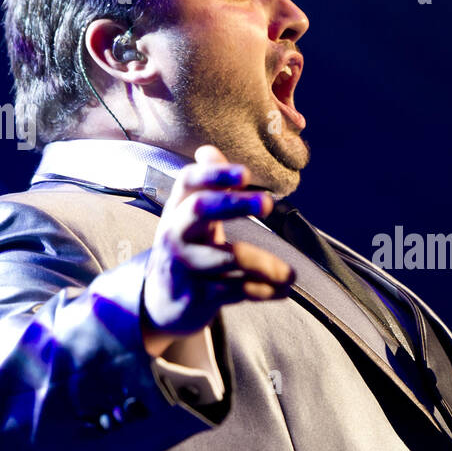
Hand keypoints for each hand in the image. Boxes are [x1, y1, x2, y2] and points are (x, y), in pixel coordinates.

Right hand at [140, 145, 294, 353]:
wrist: (161, 301)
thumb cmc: (188, 248)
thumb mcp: (191, 218)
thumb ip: (208, 186)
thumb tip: (208, 150)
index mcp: (179, 208)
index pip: (189, 181)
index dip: (215, 173)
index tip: (245, 173)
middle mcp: (176, 232)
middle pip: (203, 208)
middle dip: (237, 203)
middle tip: (268, 203)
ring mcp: (184, 265)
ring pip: (231, 257)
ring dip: (268, 265)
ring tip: (290, 273)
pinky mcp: (196, 296)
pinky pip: (238, 290)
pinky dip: (265, 290)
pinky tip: (281, 290)